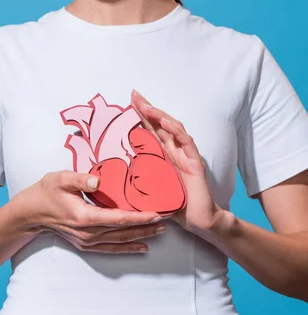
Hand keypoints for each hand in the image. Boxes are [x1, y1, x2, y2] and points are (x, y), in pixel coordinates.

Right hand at [11, 170, 166, 253]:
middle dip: (146, 226)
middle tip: (167, 220)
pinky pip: (110, 248)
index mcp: (84, 217)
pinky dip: (127, 248)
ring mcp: (87, 241)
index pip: (118, 218)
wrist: (30, 213)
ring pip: (120, 241)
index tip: (156, 212)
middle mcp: (88, 233)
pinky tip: (142, 247)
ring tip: (161, 231)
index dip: (139, 216)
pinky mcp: (85, 244)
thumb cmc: (45, 192)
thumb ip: (80, 179)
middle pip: (123, 231)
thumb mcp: (60, 179)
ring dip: (141, 236)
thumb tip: (99, 180)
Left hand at [130, 89, 224, 232]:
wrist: (199, 220)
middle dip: (148, 108)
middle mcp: (176, 152)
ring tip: (145, 106)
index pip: (152, 131)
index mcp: (166, 157)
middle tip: (133, 94)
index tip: (128, 102)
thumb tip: (114, 179)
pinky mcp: (196, 164)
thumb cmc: (176, 207)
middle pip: (161, 125)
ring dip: (159, 116)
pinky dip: (176, 131)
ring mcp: (187, 156)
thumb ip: (138, 183)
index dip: (141, 116)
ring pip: (173, 129)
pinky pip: (186, 143)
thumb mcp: (151, 192)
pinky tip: (165, 123)